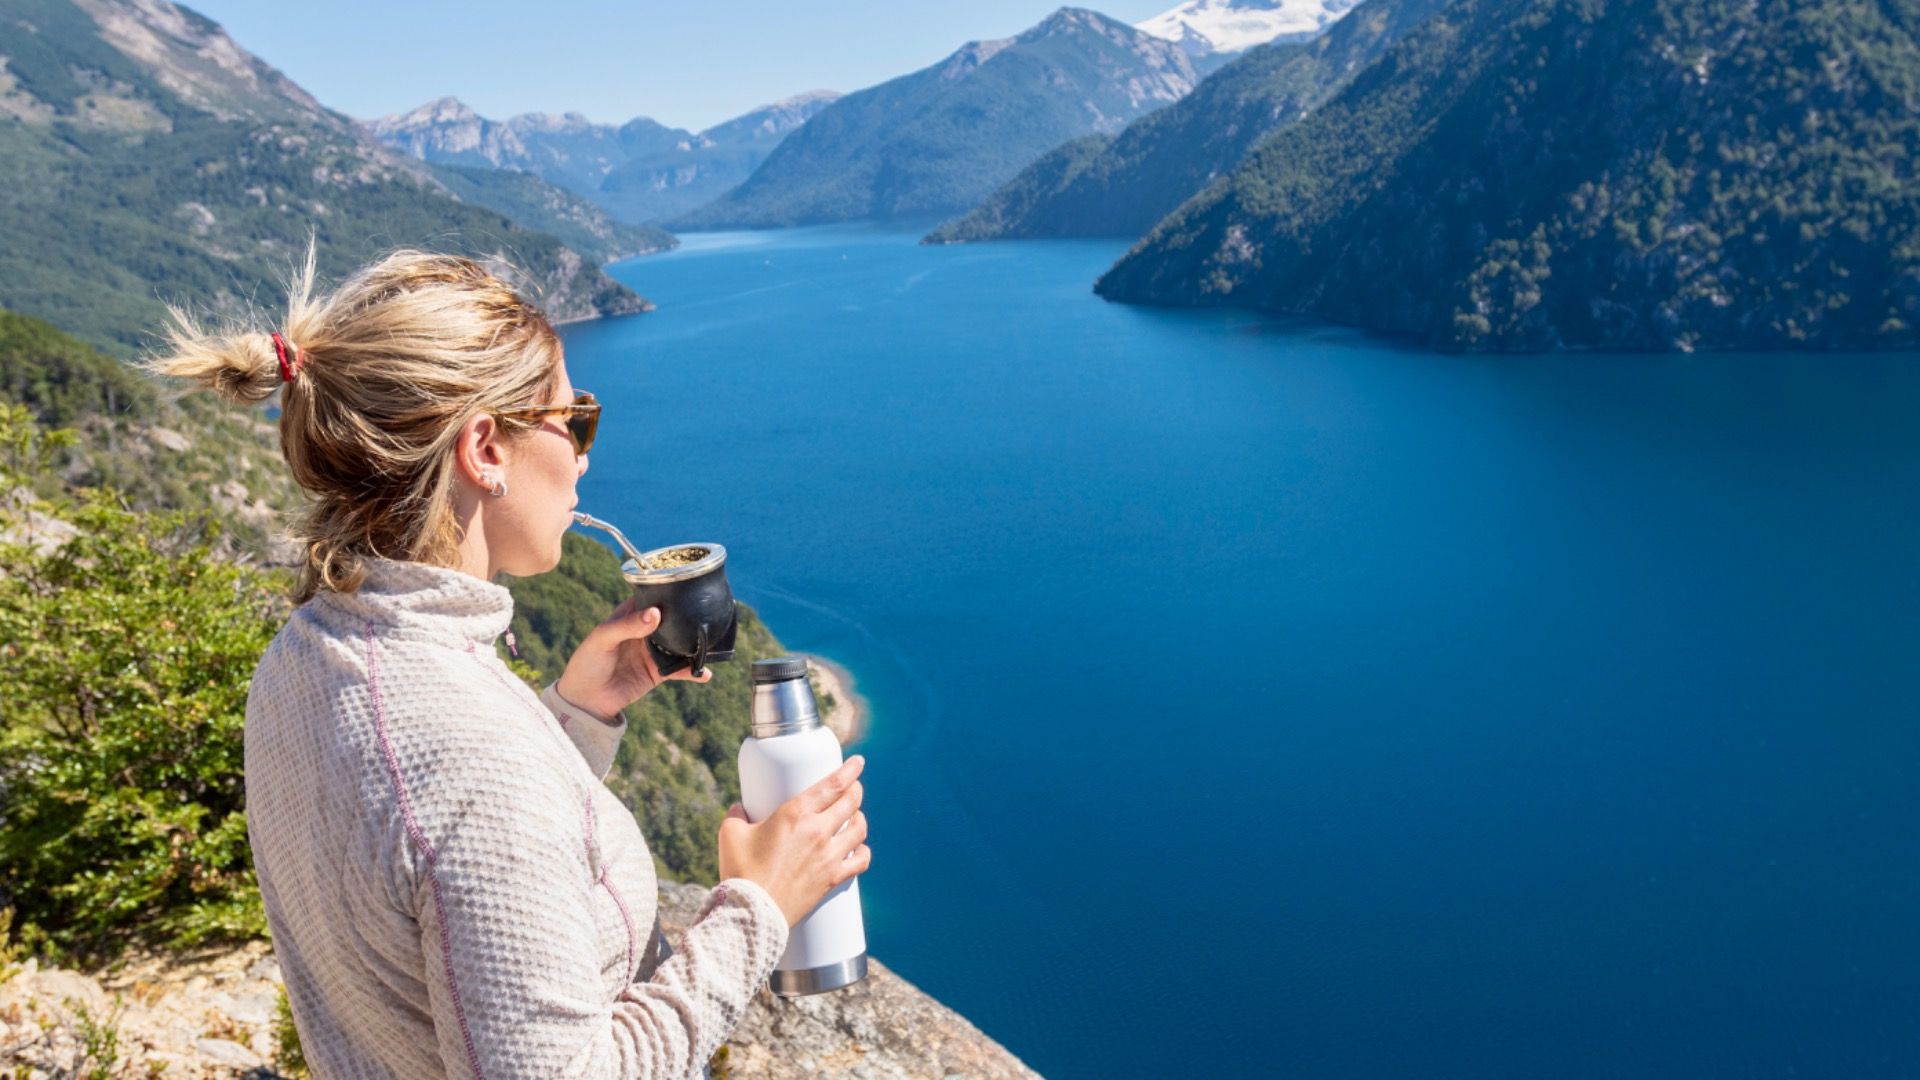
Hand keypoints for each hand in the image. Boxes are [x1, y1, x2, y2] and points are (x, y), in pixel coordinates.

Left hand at [554, 595, 710, 718]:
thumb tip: (656, 614)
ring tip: (713, 640)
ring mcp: (652, 652)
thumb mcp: (602, 638)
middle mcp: (643, 631)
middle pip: (671, 620)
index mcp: (628, 615)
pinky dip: (692, 670)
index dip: (666, 592)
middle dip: (687, 616)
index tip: (686, 586)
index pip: (651, 598)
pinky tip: (705, 673)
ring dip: (693, 643)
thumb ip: (628, 625)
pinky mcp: (657, 673)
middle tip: (707, 612)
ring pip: (679, 643)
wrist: (585, 701)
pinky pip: (679, 670)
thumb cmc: (586, 663)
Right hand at [718, 756, 871, 926]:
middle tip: (853, 787)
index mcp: (795, 813)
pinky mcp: (832, 878)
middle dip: (855, 789)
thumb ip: (736, 814)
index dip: (851, 770)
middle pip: (851, 802)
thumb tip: (739, 807)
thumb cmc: (740, 871)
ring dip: (859, 818)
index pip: (834, 784)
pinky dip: (863, 851)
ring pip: (859, 828)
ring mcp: (828, 855)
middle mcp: (817, 831)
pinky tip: (858, 849)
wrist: (751, 912)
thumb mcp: (730, 834)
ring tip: (853, 816)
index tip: (858, 762)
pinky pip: (860, 860)